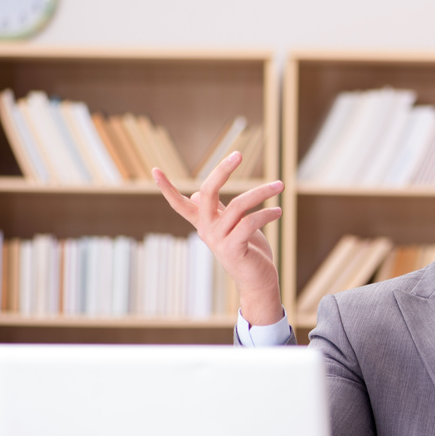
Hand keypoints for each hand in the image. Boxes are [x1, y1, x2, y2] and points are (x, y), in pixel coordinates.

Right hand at [152, 151, 284, 325]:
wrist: (258, 282)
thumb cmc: (248, 251)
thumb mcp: (232, 226)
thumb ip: (219, 210)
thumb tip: (197, 194)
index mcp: (204, 223)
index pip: (180, 205)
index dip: (167, 189)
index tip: (154, 170)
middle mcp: (207, 230)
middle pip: (208, 193)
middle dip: (222, 171)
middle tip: (238, 154)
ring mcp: (218, 241)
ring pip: (238, 205)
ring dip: (262, 192)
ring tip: (280, 185)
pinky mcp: (233, 249)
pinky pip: (249, 222)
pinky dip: (266, 213)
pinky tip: (278, 212)